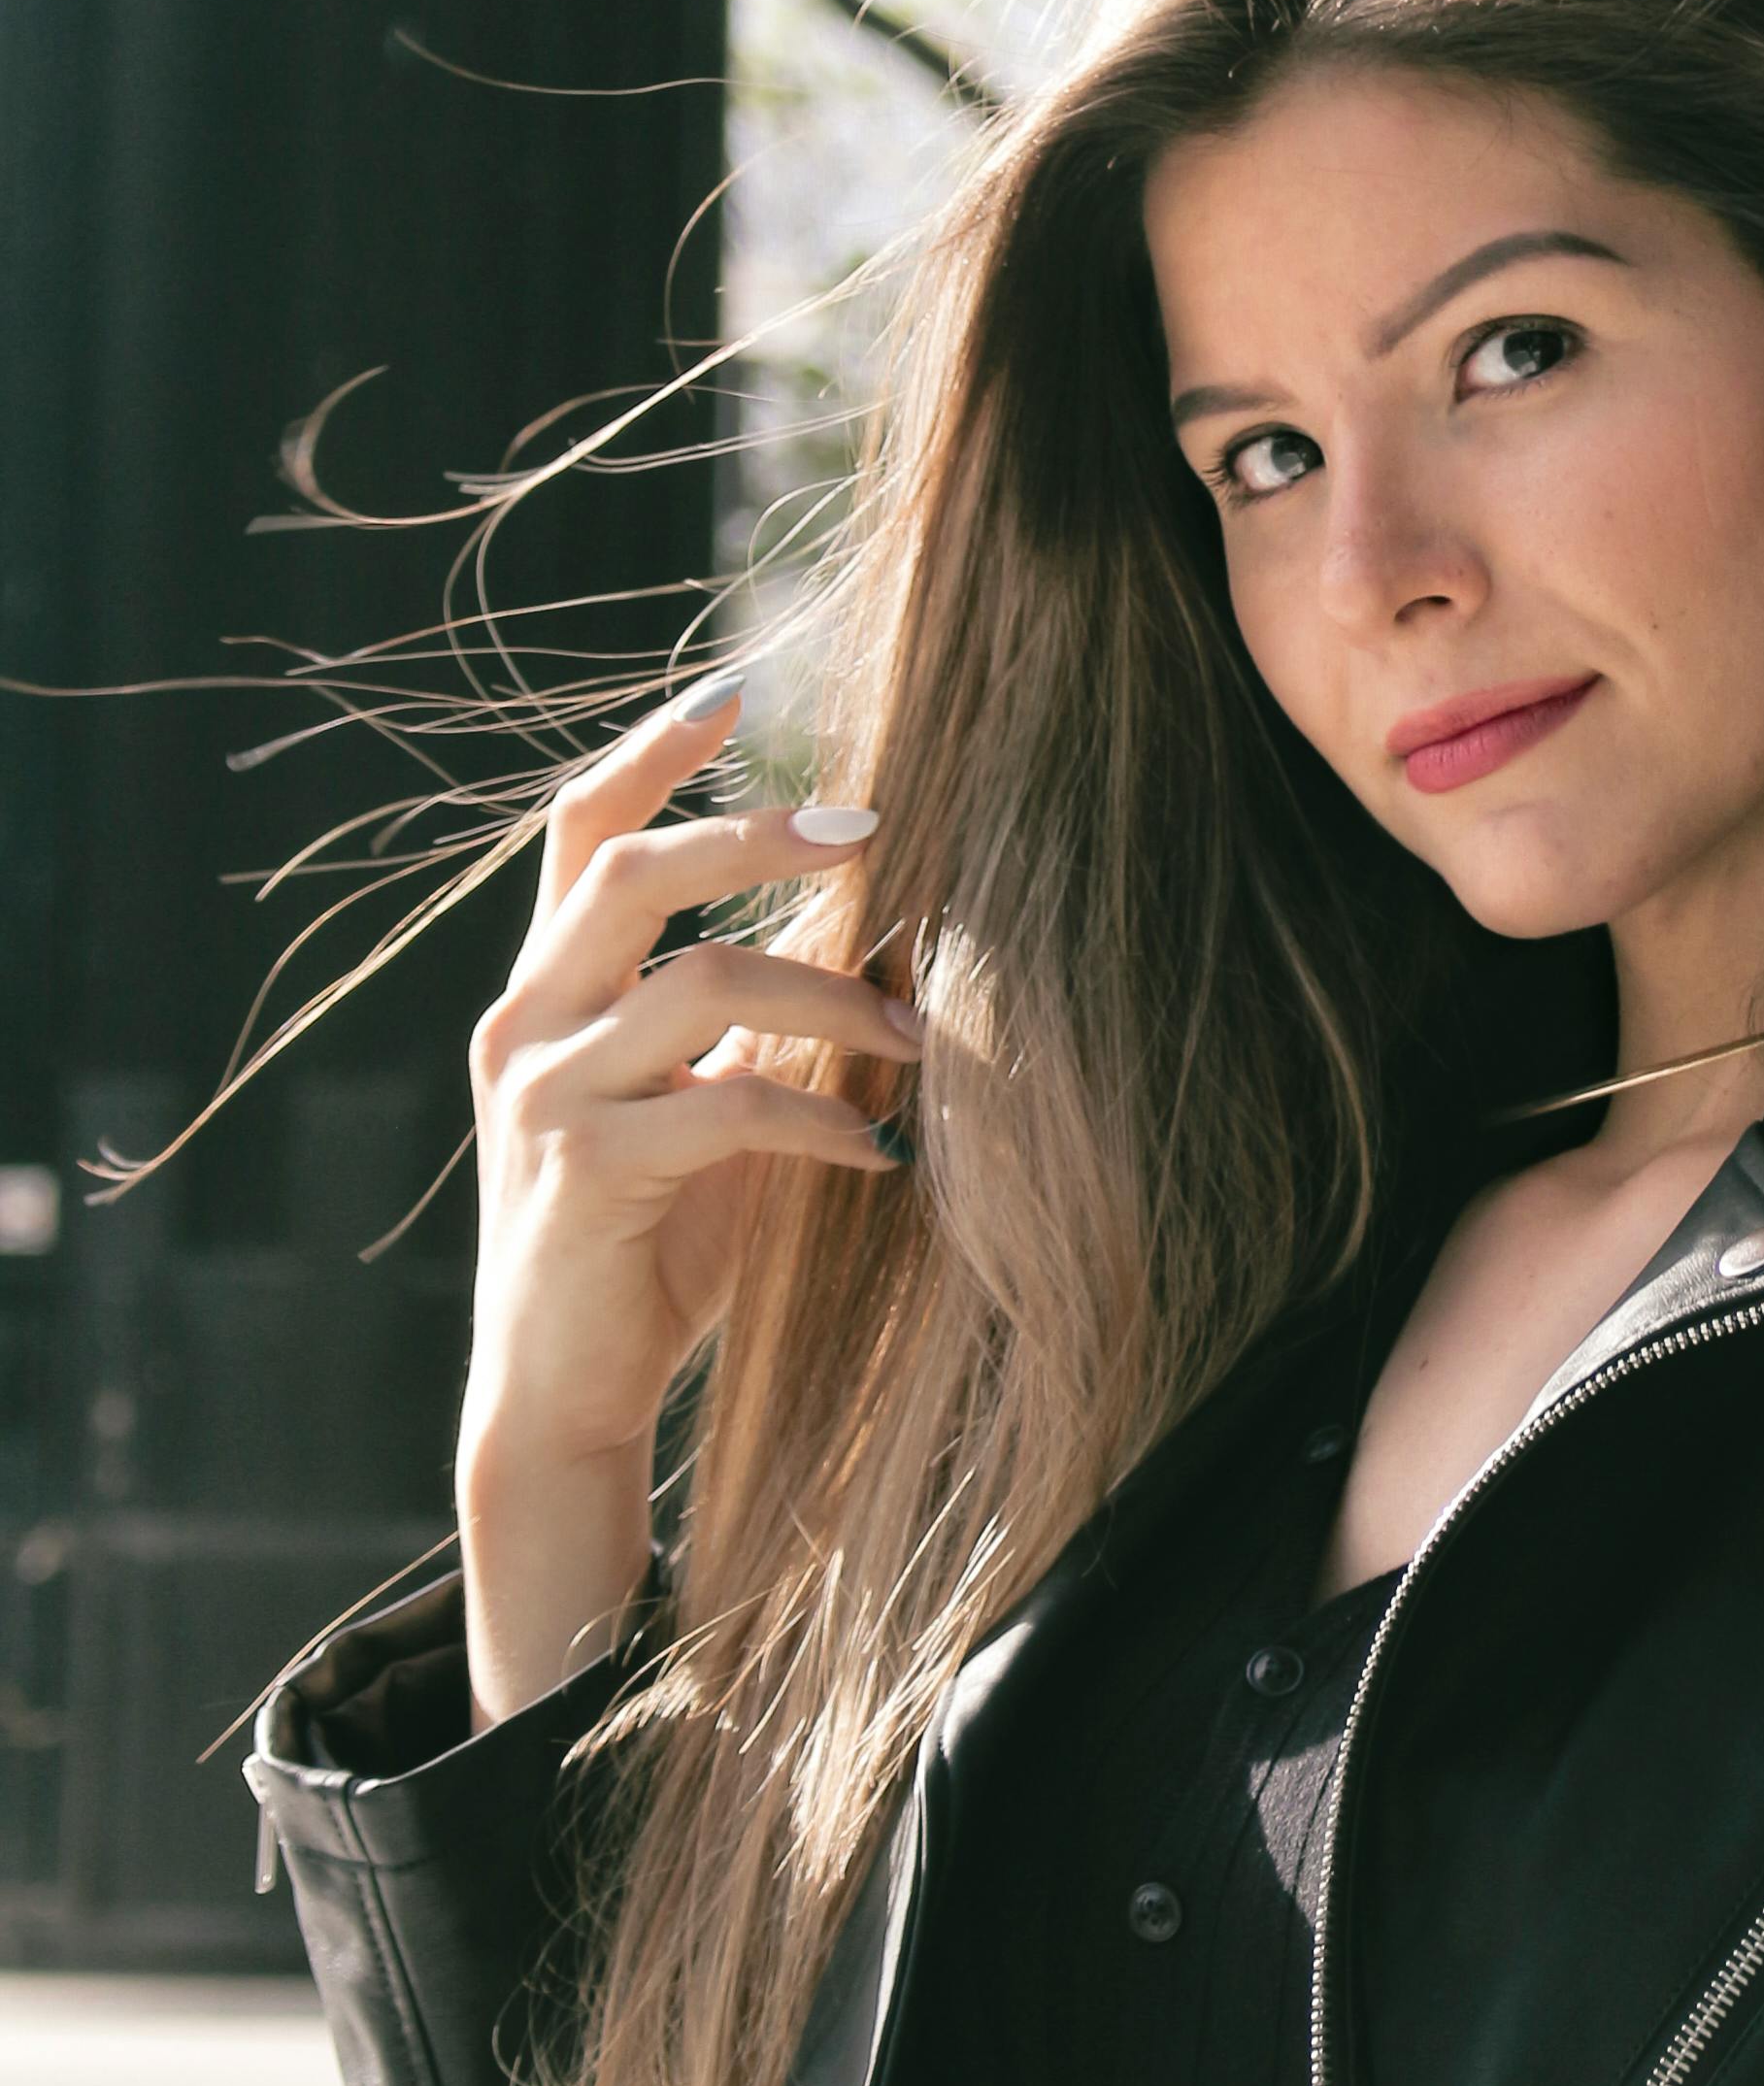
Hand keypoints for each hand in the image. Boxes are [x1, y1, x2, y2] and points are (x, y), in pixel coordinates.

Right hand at [453, 683, 918, 1726]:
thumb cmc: (641, 1248)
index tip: (736, 689)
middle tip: (871, 830)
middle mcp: (526, 1022)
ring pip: (701, 978)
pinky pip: (726, 1104)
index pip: (579, 833)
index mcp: (546, 990)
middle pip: (632, 872)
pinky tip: (874, 1151)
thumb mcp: (696, 1112)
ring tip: (914, 1034)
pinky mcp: (585, 1172)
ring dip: (832, 994)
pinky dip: (820, 1116)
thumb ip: (743, 1031)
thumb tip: (864, 946)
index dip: (652, 753)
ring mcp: (547, 1093)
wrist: (561, 1395)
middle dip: (756, 834)